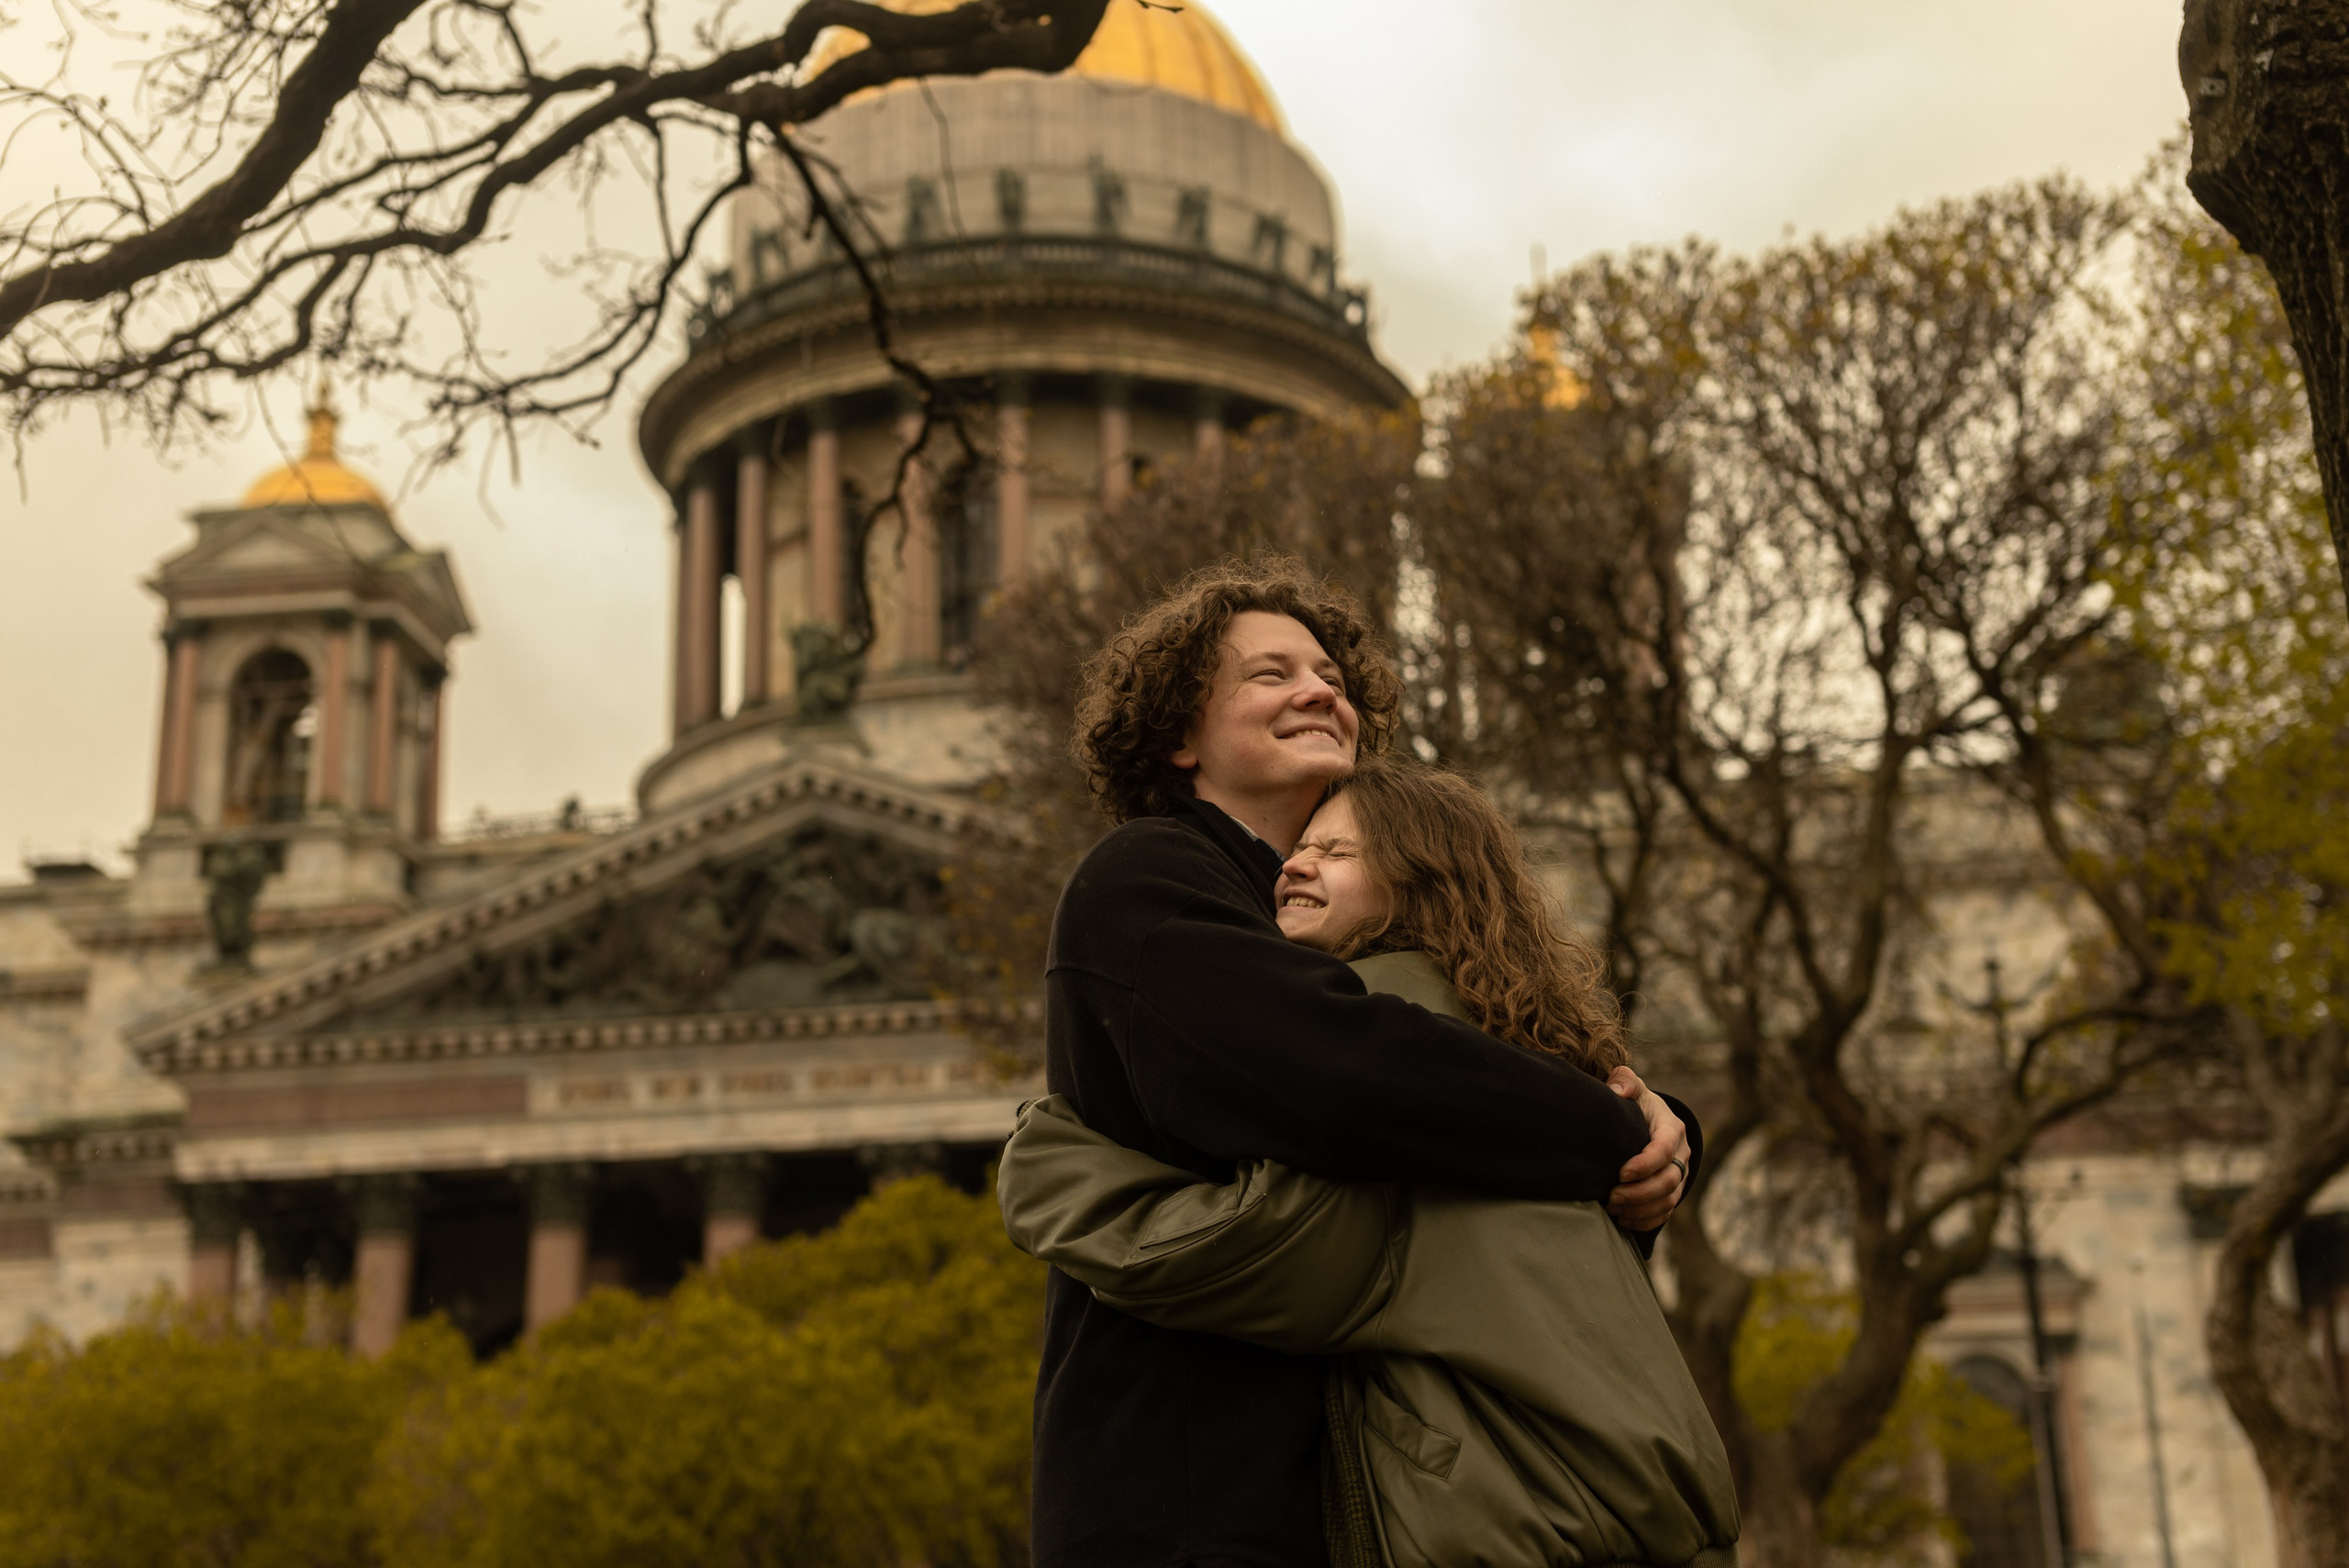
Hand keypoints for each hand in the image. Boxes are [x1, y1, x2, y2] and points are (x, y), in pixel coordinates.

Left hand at [1604, 1066, 1689, 1230]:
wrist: (1648, 1120)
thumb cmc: (1635, 1102)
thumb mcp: (1630, 1085)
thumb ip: (1624, 1081)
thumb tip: (1617, 1091)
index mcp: (1672, 1129)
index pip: (1664, 1150)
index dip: (1645, 1164)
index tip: (1621, 1173)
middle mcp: (1681, 1155)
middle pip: (1669, 1181)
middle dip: (1640, 1193)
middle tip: (1612, 1197)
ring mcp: (1679, 1175)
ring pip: (1668, 1200)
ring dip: (1641, 1209)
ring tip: (1613, 1208)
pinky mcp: (1672, 1191)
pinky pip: (1664, 1213)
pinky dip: (1645, 1221)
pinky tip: (1623, 1220)